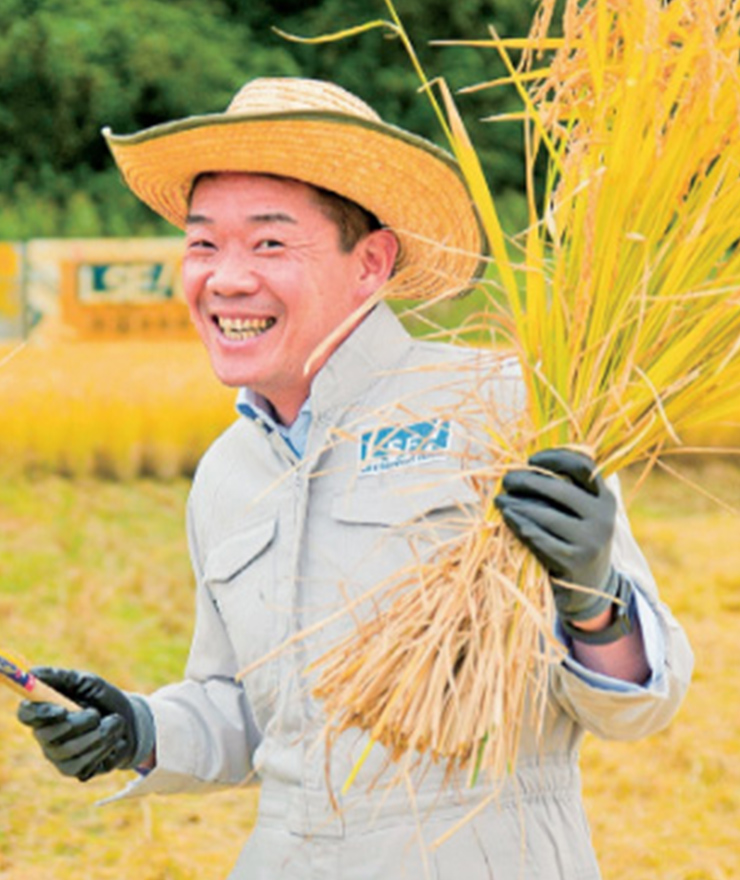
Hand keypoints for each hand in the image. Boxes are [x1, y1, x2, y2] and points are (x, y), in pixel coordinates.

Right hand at [17, 667, 153, 781]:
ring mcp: (60, 758)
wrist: (131, 721)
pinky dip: (106, 748)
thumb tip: (33, 672)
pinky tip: (114, 739)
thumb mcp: (86, 682)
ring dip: (99, 734)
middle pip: (48, 736)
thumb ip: (60, 677)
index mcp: (45, 712)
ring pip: (70, 752)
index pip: (26, 714)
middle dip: (78, 723)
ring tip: (115, 722)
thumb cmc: (103, 699)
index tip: (61, 709)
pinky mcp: (77, 772)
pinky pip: (86, 764)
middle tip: (96, 713)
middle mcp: (47, 738)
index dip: (39, 713)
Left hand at [494, 448, 619, 623]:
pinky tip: (507, 518)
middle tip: (506, 481)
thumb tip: (527, 462)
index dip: (555, 457)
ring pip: (546, 514)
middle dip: (527, 481)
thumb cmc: (577, 537)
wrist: (592, 585)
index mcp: (606, 498)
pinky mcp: (574, 561)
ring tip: (500, 500)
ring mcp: (591, 541)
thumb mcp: (583, 511)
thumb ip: (567, 486)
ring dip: (517, 505)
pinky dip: (520, 526)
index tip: (531, 460)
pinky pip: (539, 538)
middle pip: (560, 489)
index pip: (582, 466)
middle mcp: (603, 517)